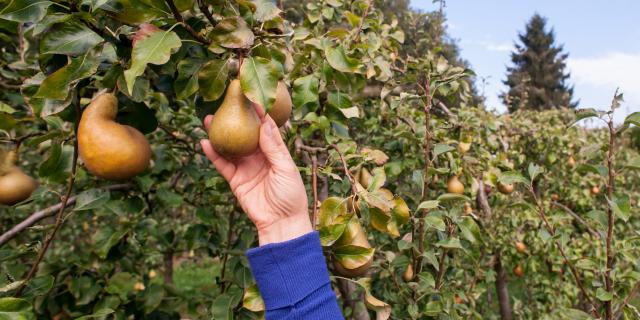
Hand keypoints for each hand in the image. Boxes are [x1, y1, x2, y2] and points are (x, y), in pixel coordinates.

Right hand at [200, 105, 311, 244]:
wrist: (281, 223)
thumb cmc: (290, 195)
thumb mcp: (285, 168)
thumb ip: (274, 147)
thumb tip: (264, 124)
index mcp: (275, 152)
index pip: (265, 129)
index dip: (258, 114)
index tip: (250, 97)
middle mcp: (259, 157)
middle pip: (244, 135)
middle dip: (234, 120)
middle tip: (223, 104)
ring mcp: (246, 168)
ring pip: (230, 147)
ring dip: (219, 134)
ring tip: (207, 119)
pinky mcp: (235, 180)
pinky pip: (222, 164)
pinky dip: (213, 154)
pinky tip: (204, 142)